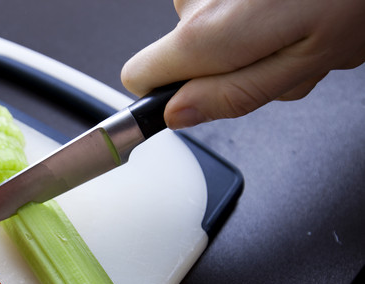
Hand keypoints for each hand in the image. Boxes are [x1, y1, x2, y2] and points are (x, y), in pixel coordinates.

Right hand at [121, 0, 364, 127]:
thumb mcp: (302, 65)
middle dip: (231, 62)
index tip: (200, 97)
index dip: (168, 95)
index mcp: (209, 32)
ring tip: (300, 22)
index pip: (139, 77)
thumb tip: (177, 114)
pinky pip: (226, 0)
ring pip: (212, 25)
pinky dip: (260, 6)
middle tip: (284, 51)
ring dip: (254, 33)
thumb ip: (233, 95)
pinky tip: (294, 3)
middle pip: (185, 52)